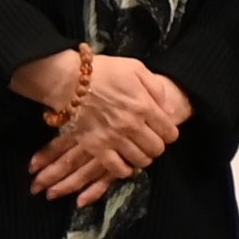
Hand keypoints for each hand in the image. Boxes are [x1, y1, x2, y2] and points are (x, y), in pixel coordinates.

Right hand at [30, 58, 188, 204]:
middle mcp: (131, 125)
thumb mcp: (136, 69)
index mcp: (144, 106)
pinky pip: (116, 168)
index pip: (170, 132)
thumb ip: (157, 89)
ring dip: (142, 157)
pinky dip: (123, 169)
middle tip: (149, 141)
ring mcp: (113, 137)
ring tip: (136, 150)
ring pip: (140, 160)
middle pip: (157, 149)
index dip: (169, 134)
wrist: (68, 79)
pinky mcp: (95, 146)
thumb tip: (170, 111)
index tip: (163, 132)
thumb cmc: (103, 71)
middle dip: (157, 146)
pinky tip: (124, 163)